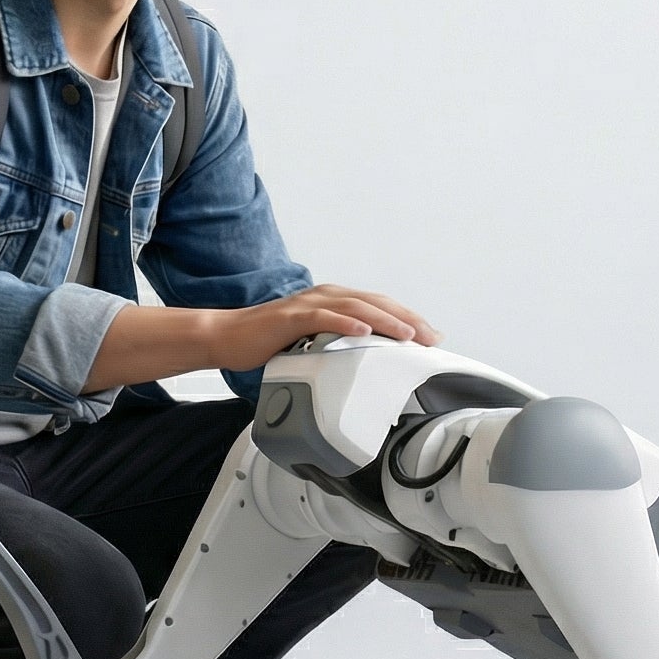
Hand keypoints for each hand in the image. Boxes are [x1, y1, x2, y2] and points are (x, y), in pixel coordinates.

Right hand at [209, 284, 441, 373]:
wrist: (227, 336)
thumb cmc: (268, 341)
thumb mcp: (312, 342)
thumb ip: (337, 344)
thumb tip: (367, 361)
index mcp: (333, 300)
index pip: (379, 305)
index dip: (407, 318)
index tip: (431, 336)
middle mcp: (325, 296)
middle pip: (375, 302)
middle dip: (407, 319)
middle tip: (430, 338)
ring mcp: (308, 305)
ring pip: (356, 307)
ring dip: (385, 320)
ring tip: (407, 335)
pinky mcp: (291, 317)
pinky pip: (323, 317)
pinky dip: (345, 322)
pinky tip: (363, 330)